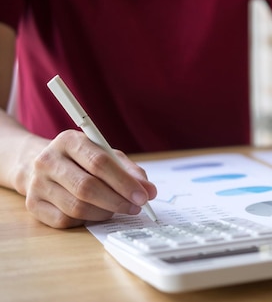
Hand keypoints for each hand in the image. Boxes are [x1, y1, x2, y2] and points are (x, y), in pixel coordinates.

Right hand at [23, 130, 156, 227]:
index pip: (99, 163)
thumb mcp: (106, 155)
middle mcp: (48, 160)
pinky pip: (64, 220)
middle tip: (136, 207)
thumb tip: (149, 190)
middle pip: (87, 187)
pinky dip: (86, 220)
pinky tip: (95, 213)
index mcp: (69, 141)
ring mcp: (37, 184)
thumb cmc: (81, 160)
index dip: (124, 182)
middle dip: (117, 200)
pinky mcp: (32, 205)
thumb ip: (129, 170)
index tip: (144, 196)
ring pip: (77, 207)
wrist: (37, 164)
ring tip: (117, 209)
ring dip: (104, 212)